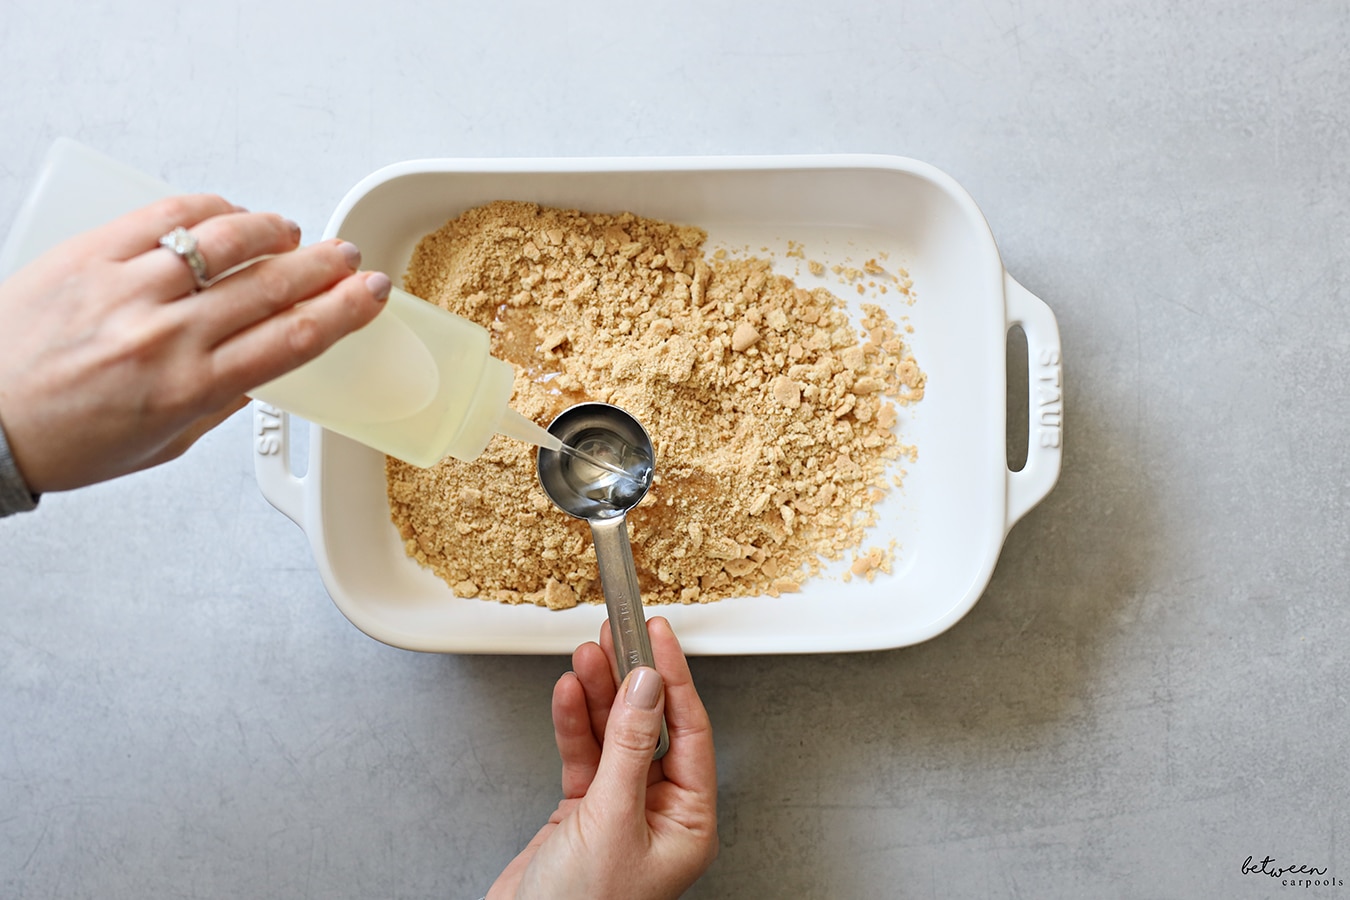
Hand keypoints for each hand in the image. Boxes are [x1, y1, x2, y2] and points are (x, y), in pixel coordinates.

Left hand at [0, 194, 389, 492]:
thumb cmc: (65, 441)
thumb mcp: (163, 445)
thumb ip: (219, 404)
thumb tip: (262, 367)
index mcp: (190, 389)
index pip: (294, 338)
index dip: (345, 310)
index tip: (371, 293)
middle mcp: (166, 336)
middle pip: (273, 285)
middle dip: (325, 266)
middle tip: (346, 258)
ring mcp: (127, 290)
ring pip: (226, 241)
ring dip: (274, 232)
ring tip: (290, 234)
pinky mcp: (90, 255)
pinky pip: (166, 215)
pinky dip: (211, 210)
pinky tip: (228, 218)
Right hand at [489, 616, 718, 899]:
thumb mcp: (610, 820)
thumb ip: (629, 748)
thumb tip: (648, 689)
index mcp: (688, 823)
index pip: (690, 731)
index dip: (674, 678)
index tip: (661, 636)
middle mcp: (658, 814)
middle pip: (651, 726)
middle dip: (632, 679)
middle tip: (621, 633)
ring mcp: (619, 811)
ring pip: (614, 735)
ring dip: (599, 694)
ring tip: (589, 653)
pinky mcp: (582, 812)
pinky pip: (582, 755)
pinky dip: (574, 723)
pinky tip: (570, 693)